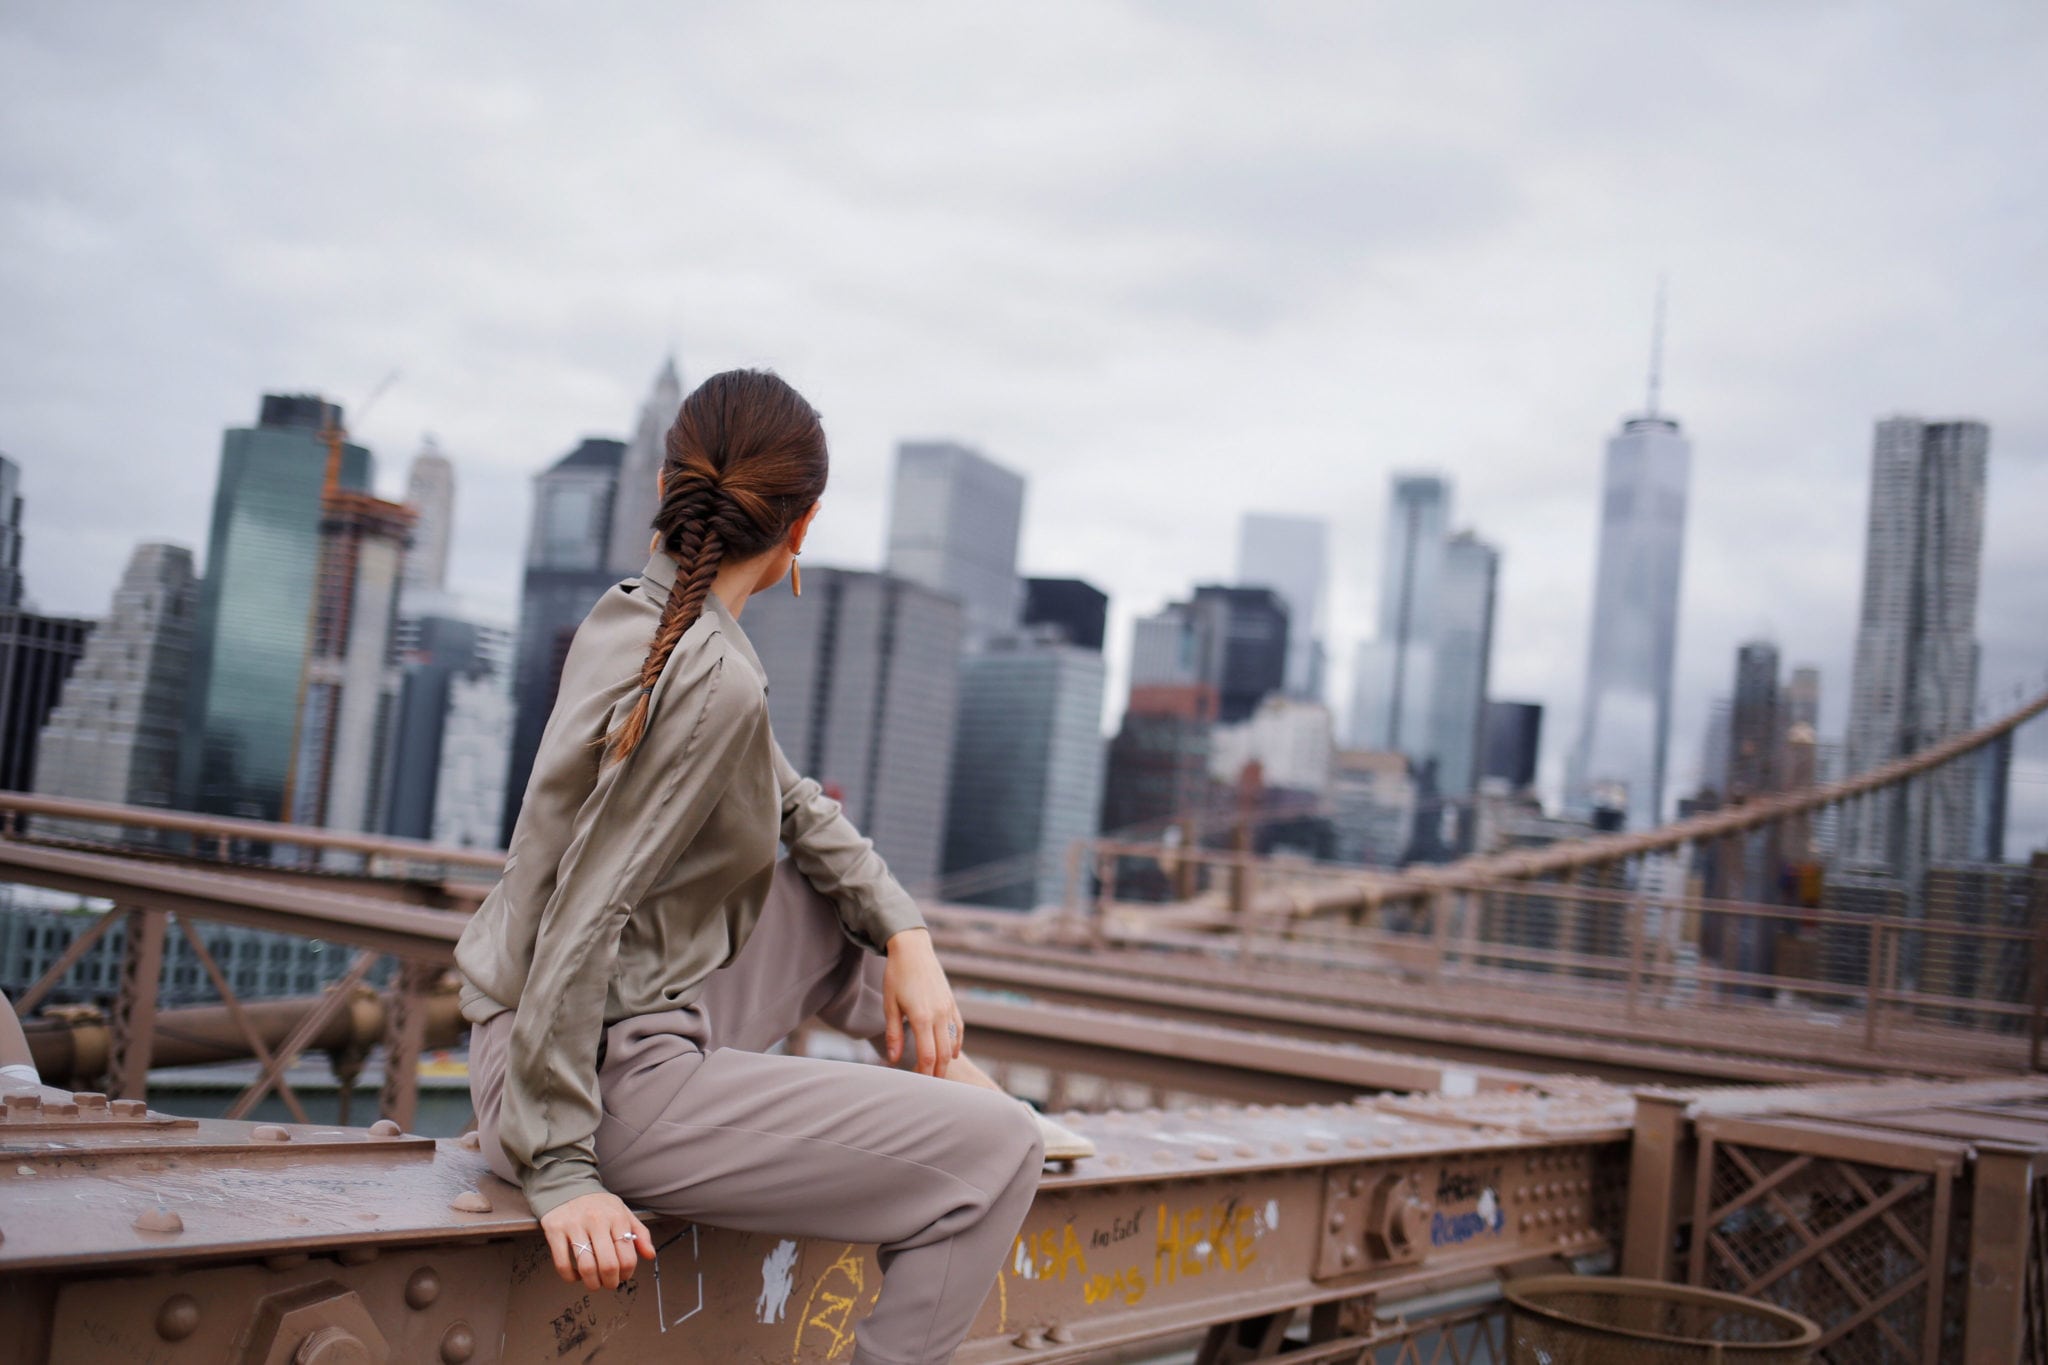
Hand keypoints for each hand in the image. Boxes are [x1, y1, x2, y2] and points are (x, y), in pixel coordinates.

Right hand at [538, 1191, 652, 1291]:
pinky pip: (562, 1264)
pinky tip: (576, 1274)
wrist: (567, 1185)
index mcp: (617, 1217)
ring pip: (586, 1267)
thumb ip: (639, 1234)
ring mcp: (574, 1226)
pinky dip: (570, 1277)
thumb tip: (650, 1255)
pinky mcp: (555, 1231)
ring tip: (594, 1282)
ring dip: (592, 1283)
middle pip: (608, 1265)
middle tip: (609, 1283)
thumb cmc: (598, 1204)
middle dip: (610, 1282)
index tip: (623, 1275)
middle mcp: (597, 1221)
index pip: (627, 1256)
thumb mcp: (623, 1212)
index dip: (627, 1273)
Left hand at [882, 927, 962, 1078]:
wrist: (913, 949)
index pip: (927, 1055)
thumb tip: (893, 1060)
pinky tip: (951, 1053)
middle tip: (929, 1087)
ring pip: (952, 1044)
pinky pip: (958, 1029)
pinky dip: (956, 1044)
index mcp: (922, 1017)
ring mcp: (949, 1009)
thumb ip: (893, 1034)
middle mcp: (939, 1015)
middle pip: (943, 1054)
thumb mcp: (890, 1005)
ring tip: (938, 1074)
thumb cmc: (897, 976)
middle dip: (937, 1073)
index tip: (917, 1083)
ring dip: (946, 1061)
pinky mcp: (952, 1003)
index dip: (924, 1073)